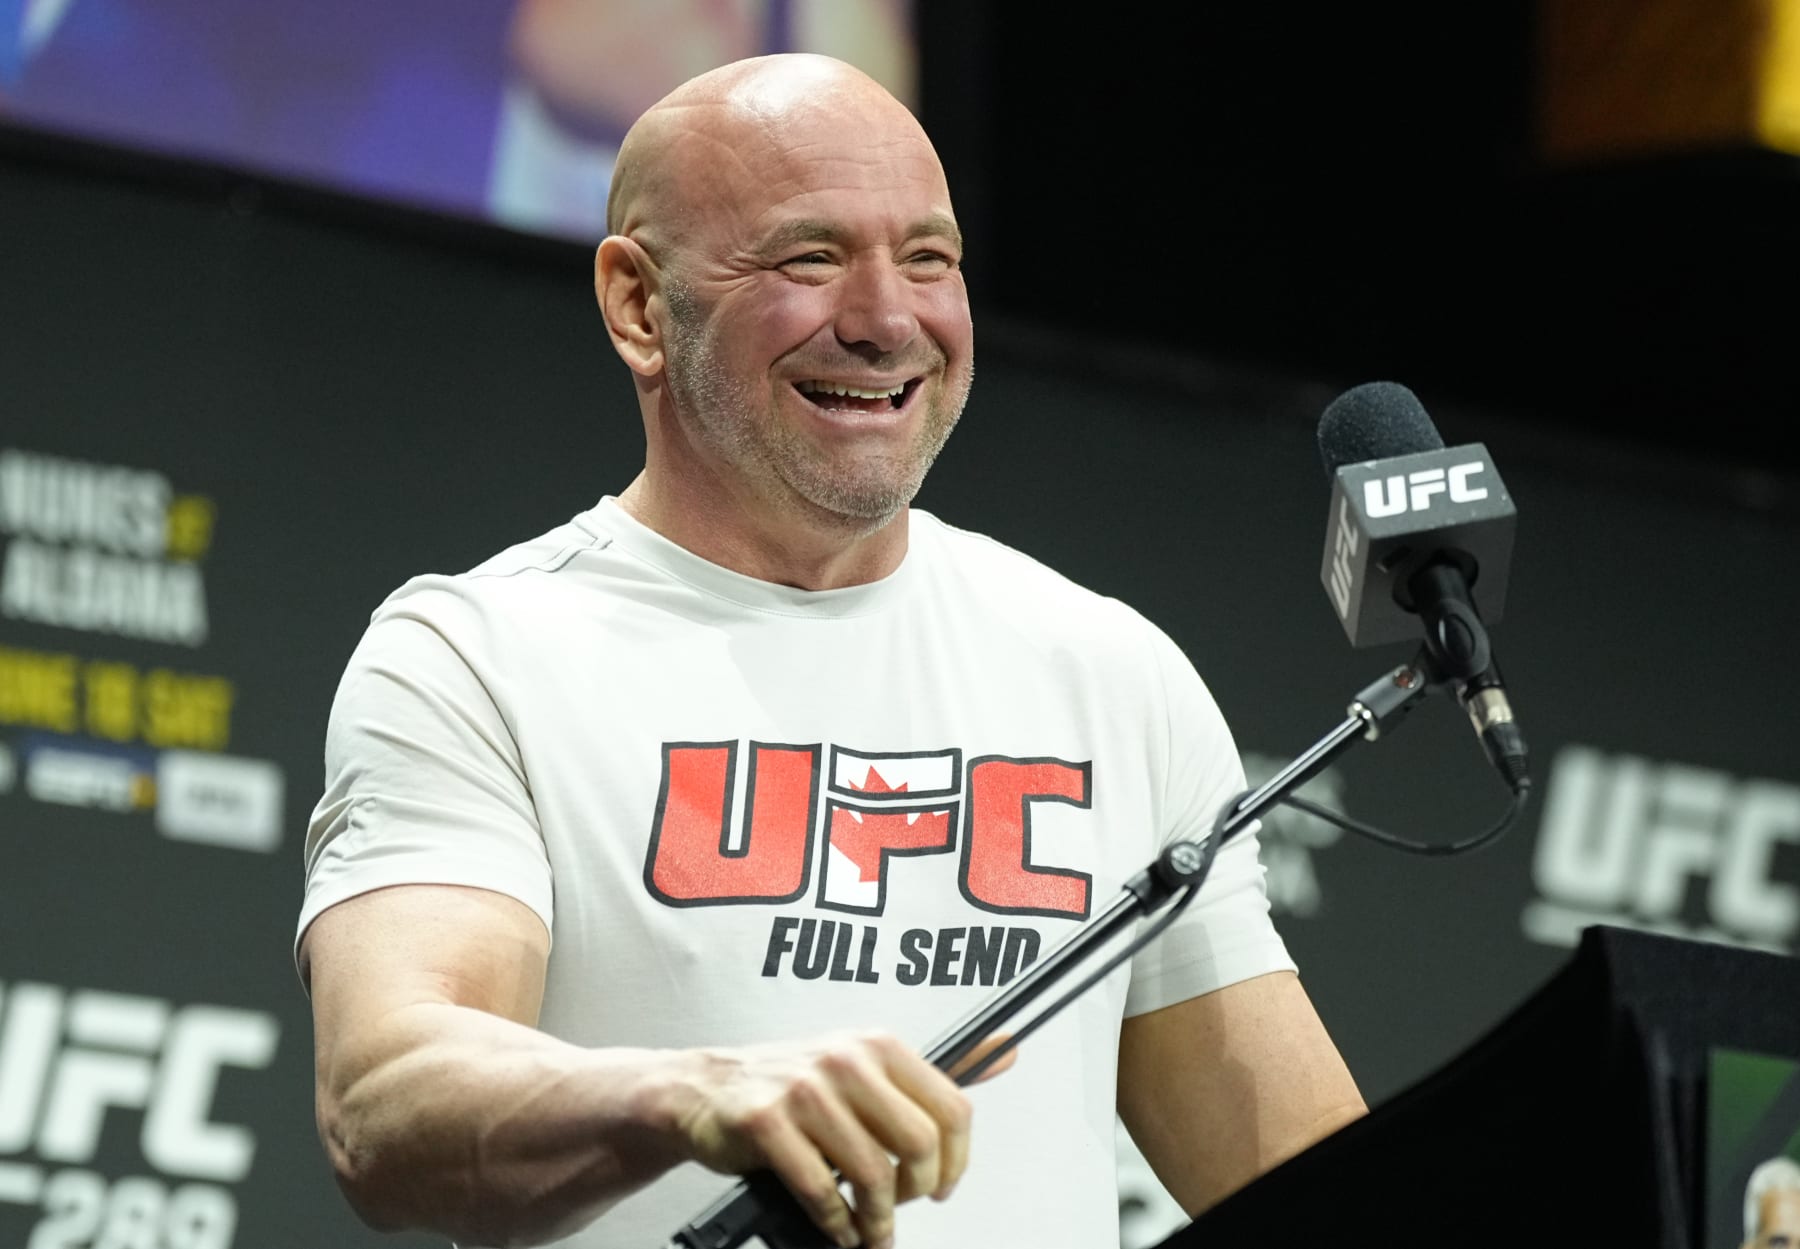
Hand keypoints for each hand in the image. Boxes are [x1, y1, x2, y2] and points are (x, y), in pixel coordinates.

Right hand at [671, 1030, 1014, 1248]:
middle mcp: (846, 1060)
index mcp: (878, 1046)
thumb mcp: (865, 1066)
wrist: (705, 1090)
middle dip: (916, 1194)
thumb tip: (1005, 1052)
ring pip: (872, 1174)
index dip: (955, 1162)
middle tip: (900, 1210)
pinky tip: (836, 1227)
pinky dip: (835, 1224)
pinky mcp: (768, 1122)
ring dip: (875, 1221)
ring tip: (869, 1232)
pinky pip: (821, 1191)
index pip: (952, 1108)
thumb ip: (933, 1072)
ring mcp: (805, 1090)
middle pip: (919, 1145)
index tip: (942, 1185)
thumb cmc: (791, 1085)